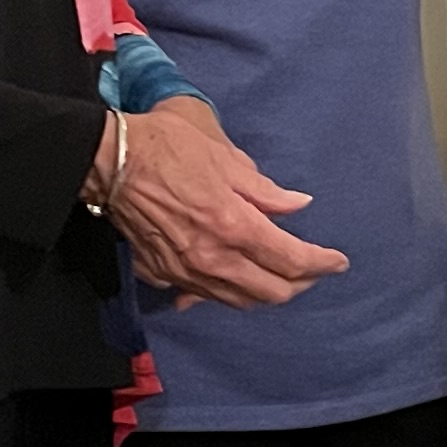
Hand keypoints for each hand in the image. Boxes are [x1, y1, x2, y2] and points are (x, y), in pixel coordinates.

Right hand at [104, 98, 346, 309]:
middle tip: (310, 269)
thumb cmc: (168, 146)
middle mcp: (213, 259)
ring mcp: (185, 272)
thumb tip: (298, 205)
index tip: (338, 262)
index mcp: (234, 225)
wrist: (108, 160)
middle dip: (299, 284)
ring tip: (278, 275)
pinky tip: (230, 276)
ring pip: (238, 301)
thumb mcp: (224, 157)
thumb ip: (264, 190)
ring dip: (265, 292)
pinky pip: (202, 294)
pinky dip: (224, 290)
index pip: (292, 260)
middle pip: (271, 292)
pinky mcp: (161, 274)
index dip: (321, 263)